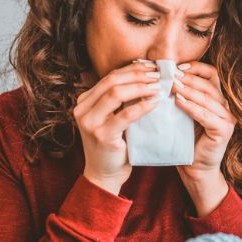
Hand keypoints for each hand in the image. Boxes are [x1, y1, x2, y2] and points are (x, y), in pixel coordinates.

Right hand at [72, 60, 161, 192]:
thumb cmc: (114, 144)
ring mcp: (90, 123)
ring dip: (141, 87)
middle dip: (138, 75)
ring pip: (116, 94)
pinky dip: (142, 106)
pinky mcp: (102, 136)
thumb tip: (146, 75)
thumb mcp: (112, 117)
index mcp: (84, 101)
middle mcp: (82, 109)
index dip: (132, 69)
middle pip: (112, 81)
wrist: (105, 174)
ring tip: (159, 86)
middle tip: (159, 74)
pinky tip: (156, 102)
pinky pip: (125, 115)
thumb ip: (119, 99)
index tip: (151, 67)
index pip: (109, 77)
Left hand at [171, 61, 237, 180]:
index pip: (211, 74)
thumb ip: (180, 95)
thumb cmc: (185, 140)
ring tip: (172, 86)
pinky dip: (191, 107)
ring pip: (207, 98)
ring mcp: (228, 118)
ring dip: (188, 91)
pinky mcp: (224, 130)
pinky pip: (206, 115)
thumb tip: (163, 76)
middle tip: (170, 75)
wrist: (193, 167)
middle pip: (208, 84)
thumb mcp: (182, 113)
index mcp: (218, 99)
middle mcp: (226, 106)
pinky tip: (178, 102)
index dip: (195, 68)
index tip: (177, 67)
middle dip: (188, 79)